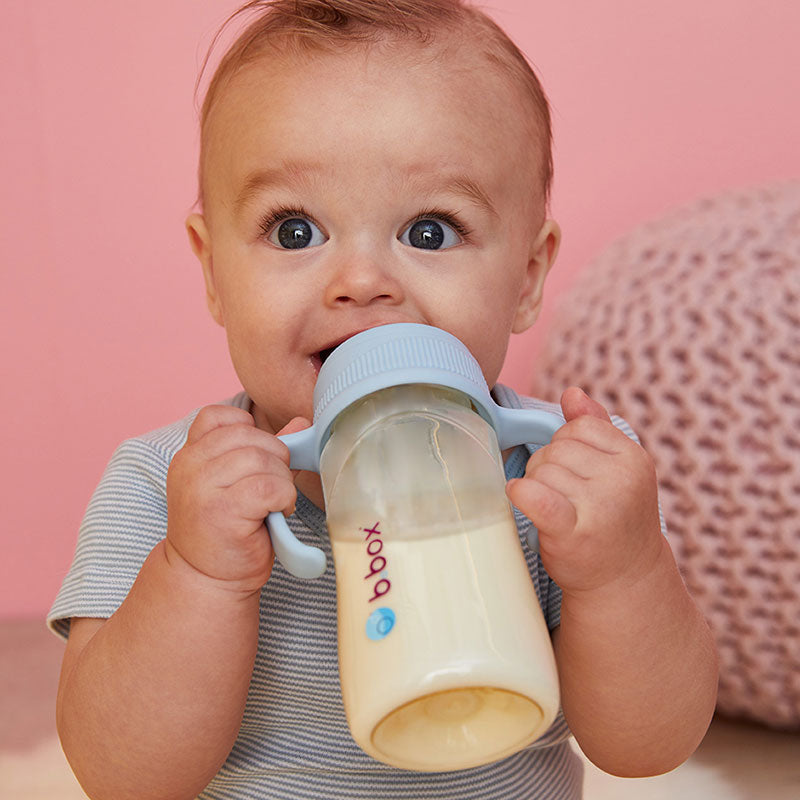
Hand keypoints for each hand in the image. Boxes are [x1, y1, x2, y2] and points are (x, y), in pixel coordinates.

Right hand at [165, 405, 310, 593]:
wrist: (206, 580)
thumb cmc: (226, 531)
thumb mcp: (239, 482)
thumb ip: (265, 449)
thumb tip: (301, 423)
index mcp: (189, 454)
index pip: (220, 416)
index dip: (250, 432)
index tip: (256, 461)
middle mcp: (189, 466)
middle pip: (251, 435)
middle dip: (275, 459)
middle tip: (273, 488)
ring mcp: (202, 487)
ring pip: (263, 459)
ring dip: (282, 481)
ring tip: (274, 503)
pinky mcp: (222, 510)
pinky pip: (270, 485)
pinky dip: (284, 497)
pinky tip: (277, 512)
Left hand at [506, 387, 662, 594]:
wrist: (624, 581)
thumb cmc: (614, 521)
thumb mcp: (618, 471)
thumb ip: (596, 428)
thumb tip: (572, 393)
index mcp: (634, 459)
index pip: (578, 427)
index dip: (566, 445)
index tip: (574, 472)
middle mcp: (621, 480)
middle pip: (556, 448)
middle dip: (548, 467)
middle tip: (562, 496)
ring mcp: (599, 506)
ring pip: (541, 471)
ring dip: (536, 487)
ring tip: (554, 510)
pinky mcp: (572, 531)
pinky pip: (534, 495)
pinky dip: (520, 493)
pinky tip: (519, 497)